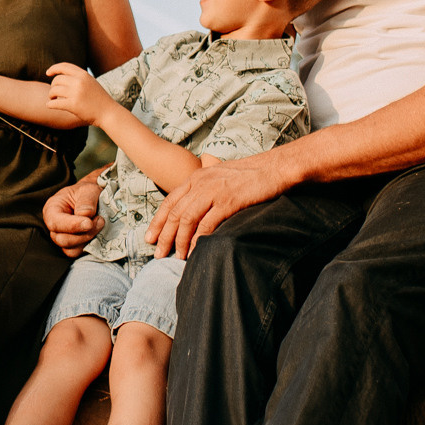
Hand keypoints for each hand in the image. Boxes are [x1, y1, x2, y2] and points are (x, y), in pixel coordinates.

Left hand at [43, 62, 107, 124]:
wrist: (108, 112)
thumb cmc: (99, 99)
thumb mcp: (91, 83)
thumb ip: (79, 78)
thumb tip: (62, 75)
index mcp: (83, 75)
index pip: (64, 66)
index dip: (54, 68)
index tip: (48, 73)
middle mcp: (79, 82)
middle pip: (57, 79)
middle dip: (52, 86)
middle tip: (53, 93)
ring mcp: (76, 93)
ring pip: (54, 90)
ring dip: (50, 95)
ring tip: (52, 99)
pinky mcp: (73, 105)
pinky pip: (54, 103)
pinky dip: (49, 104)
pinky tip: (49, 106)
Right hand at [43, 174, 101, 258]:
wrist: (92, 198)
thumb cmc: (86, 192)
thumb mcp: (88, 190)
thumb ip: (86, 201)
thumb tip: (85, 215)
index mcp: (52, 210)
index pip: (55, 223)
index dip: (72, 225)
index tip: (89, 223)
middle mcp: (55, 227)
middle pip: (62, 240)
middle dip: (84, 234)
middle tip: (100, 220)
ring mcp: (63, 238)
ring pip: (71, 250)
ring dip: (88, 240)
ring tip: (100, 225)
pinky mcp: (74, 246)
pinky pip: (80, 253)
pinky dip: (90, 246)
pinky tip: (98, 233)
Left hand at [147, 151, 292, 257]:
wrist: (274, 167)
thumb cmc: (250, 174)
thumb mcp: (220, 176)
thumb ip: (205, 188)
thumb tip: (194, 208)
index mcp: (196, 178)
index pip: (170, 202)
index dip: (158, 221)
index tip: (150, 238)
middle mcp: (201, 183)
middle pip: (174, 213)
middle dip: (164, 236)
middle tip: (158, 254)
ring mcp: (214, 192)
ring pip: (187, 220)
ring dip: (179, 241)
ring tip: (177, 257)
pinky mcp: (228, 201)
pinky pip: (207, 224)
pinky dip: (198, 239)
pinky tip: (195, 251)